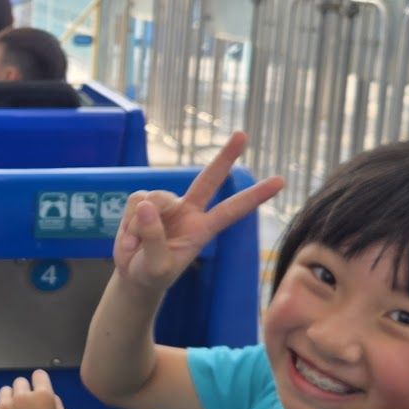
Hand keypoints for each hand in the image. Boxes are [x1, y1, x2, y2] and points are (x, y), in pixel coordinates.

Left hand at [0, 370, 70, 408]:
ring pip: (4, 391)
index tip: (37, 393)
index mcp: (43, 395)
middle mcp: (22, 396)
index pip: (38, 375)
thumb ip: (56, 403)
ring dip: (9, 400)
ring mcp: (4, 406)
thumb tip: (45, 393)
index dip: (39, 383)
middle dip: (23, 392)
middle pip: (20, 382)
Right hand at [114, 132, 282, 291]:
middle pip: (209, 178)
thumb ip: (154, 239)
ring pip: (156, 197)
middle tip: (243, 134)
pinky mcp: (143, 201)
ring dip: (141, 222)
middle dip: (225, 156)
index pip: (232, 210)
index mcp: (202, 230)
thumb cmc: (153, 274)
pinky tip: (129, 239)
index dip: (255, 196)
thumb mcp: (157, 267)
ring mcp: (166, 205)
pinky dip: (128, 221)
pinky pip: (135, 201)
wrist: (133, 275)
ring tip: (135, 245)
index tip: (280, 181)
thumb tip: (146, 205)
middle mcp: (188, 211)